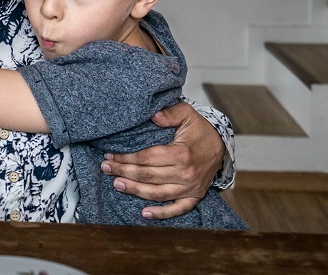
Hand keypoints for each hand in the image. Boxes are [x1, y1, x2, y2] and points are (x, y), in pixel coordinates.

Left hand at [100, 101, 224, 219]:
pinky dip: (161, 214)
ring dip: (135, 190)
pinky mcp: (194, 197)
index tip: (110, 155)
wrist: (222, 145)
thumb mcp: (187, 114)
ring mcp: (190, 188)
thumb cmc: (200, 129)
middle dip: (123, 171)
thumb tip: (153, 116)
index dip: (126, 158)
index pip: (146, 158)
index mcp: (181, 154)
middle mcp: (185, 174)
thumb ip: (170, 113)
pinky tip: (144, 213)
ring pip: (157, 193)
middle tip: (106, 168)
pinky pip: (177, 209)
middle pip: (148, 176)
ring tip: (117, 184)